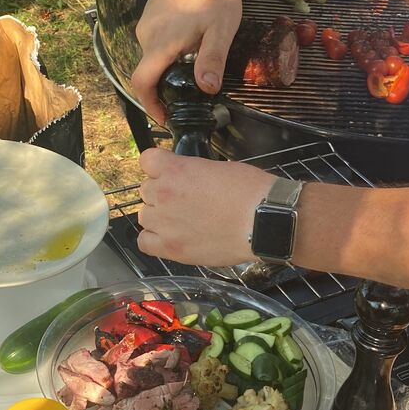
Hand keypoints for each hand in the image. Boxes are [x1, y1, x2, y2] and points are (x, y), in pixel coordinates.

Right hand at [131, 0, 241, 124]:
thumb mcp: (222, 28)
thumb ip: (212, 58)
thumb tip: (207, 89)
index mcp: (161, 42)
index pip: (143, 82)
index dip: (150, 105)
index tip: (164, 118)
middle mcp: (147, 36)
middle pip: (148, 73)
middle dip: (163, 91)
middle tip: (188, 101)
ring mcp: (145, 26)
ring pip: (151, 59)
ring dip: (167, 72)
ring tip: (192, 75)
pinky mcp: (149, 18)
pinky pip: (153, 45)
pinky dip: (166, 56)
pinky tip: (188, 51)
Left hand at [137, 149, 272, 266]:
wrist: (264, 220)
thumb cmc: (250, 191)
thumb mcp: (218, 167)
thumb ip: (192, 173)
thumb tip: (187, 182)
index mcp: (175, 170)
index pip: (147, 161)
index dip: (160, 167)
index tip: (170, 173)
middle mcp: (163, 194)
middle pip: (146, 190)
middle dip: (162, 193)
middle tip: (186, 201)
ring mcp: (165, 223)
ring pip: (145, 216)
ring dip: (159, 217)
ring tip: (182, 221)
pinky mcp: (171, 248)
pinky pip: (145, 242)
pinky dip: (155, 240)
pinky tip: (172, 237)